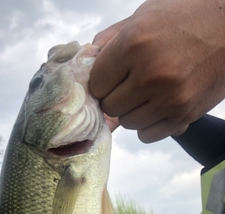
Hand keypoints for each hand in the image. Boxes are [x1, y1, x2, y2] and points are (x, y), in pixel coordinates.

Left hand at [89, 0, 224, 142]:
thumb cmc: (187, 17)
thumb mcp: (145, 15)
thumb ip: (112, 38)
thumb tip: (88, 59)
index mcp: (134, 44)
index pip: (97, 84)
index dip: (102, 82)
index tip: (111, 78)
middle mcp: (149, 74)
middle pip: (110, 106)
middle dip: (116, 97)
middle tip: (129, 86)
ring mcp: (168, 98)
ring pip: (128, 123)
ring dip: (133, 111)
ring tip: (147, 94)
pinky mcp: (183, 115)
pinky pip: (148, 135)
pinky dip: (148, 125)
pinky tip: (156, 107)